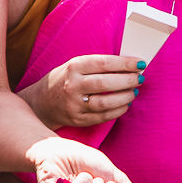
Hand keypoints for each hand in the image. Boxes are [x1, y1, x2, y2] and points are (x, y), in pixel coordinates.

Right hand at [26, 53, 143, 131]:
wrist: (41, 102)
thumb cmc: (64, 79)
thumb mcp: (75, 65)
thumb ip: (98, 65)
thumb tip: (129, 65)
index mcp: (73, 67)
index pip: (104, 63)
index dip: (125, 64)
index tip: (140, 63)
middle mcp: (73, 85)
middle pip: (106, 83)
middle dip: (128, 80)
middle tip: (140, 78)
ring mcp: (74, 104)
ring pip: (105, 102)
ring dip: (125, 97)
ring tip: (134, 91)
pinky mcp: (78, 119)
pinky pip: (103, 116)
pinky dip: (118, 111)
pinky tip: (125, 105)